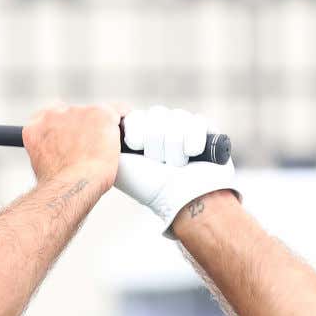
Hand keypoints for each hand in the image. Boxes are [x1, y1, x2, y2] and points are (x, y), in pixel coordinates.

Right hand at [21, 103, 122, 189]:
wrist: (70, 187)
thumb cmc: (58, 184)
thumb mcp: (43, 163)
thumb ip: (52, 148)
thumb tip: (66, 152)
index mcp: (37, 125)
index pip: (55, 116)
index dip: (69, 128)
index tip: (77, 139)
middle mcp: (55, 113)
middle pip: (78, 114)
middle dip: (87, 129)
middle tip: (92, 151)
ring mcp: (78, 111)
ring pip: (99, 115)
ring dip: (103, 130)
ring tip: (105, 153)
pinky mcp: (101, 114)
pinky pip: (119, 112)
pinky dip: (125, 123)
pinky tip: (125, 140)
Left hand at [114, 105, 238, 236]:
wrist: (186, 201)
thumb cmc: (152, 188)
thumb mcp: (120, 167)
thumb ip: (109, 143)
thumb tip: (109, 123)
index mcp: (142, 134)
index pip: (138, 115)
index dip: (138, 133)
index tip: (138, 151)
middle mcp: (163, 128)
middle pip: (157, 114)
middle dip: (157, 143)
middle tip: (160, 164)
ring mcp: (185, 127)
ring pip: (178, 117)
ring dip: (175, 147)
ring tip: (178, 165)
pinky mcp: (206, 129)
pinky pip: (197, 121)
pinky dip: (194, 141)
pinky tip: (193, 155)